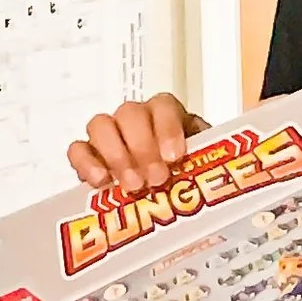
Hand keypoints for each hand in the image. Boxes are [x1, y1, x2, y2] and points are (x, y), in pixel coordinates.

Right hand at [68, 93, 207, 193]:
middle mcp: (135, 119)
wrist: (167, 196)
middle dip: (142, 147)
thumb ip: (207, 166)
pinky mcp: (88, 156)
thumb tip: (224, 177)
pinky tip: (100, 182)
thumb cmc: (184, 177)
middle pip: (130, 113)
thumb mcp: (202, 167)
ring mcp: (109, 136)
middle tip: (155, 178)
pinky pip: (77, 149)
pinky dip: (85, 163)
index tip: (174, 156)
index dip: (166, 128)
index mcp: (166, 116)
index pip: (162, 105)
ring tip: (133, 185)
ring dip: (116, 155)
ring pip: (100, 125)